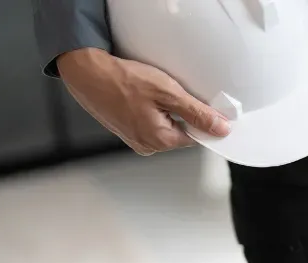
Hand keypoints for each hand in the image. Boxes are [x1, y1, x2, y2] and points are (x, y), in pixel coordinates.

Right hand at [56, 48, 230, 155]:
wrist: (86, 71)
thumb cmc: (121, 80)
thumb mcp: (168, 93)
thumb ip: (197, 113)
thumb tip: (220, 128)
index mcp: (159, 141)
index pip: (197, 137)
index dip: (202, 119)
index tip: (202, 104)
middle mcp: (147, 146)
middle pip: (181, 132)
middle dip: (182, 112)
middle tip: (170, 91)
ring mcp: (135, 139)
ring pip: (165, 125)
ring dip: (166, 109)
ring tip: (152, 92)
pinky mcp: (126, 130)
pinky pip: (150, 121)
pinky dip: (152, 109)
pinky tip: (143, 95)